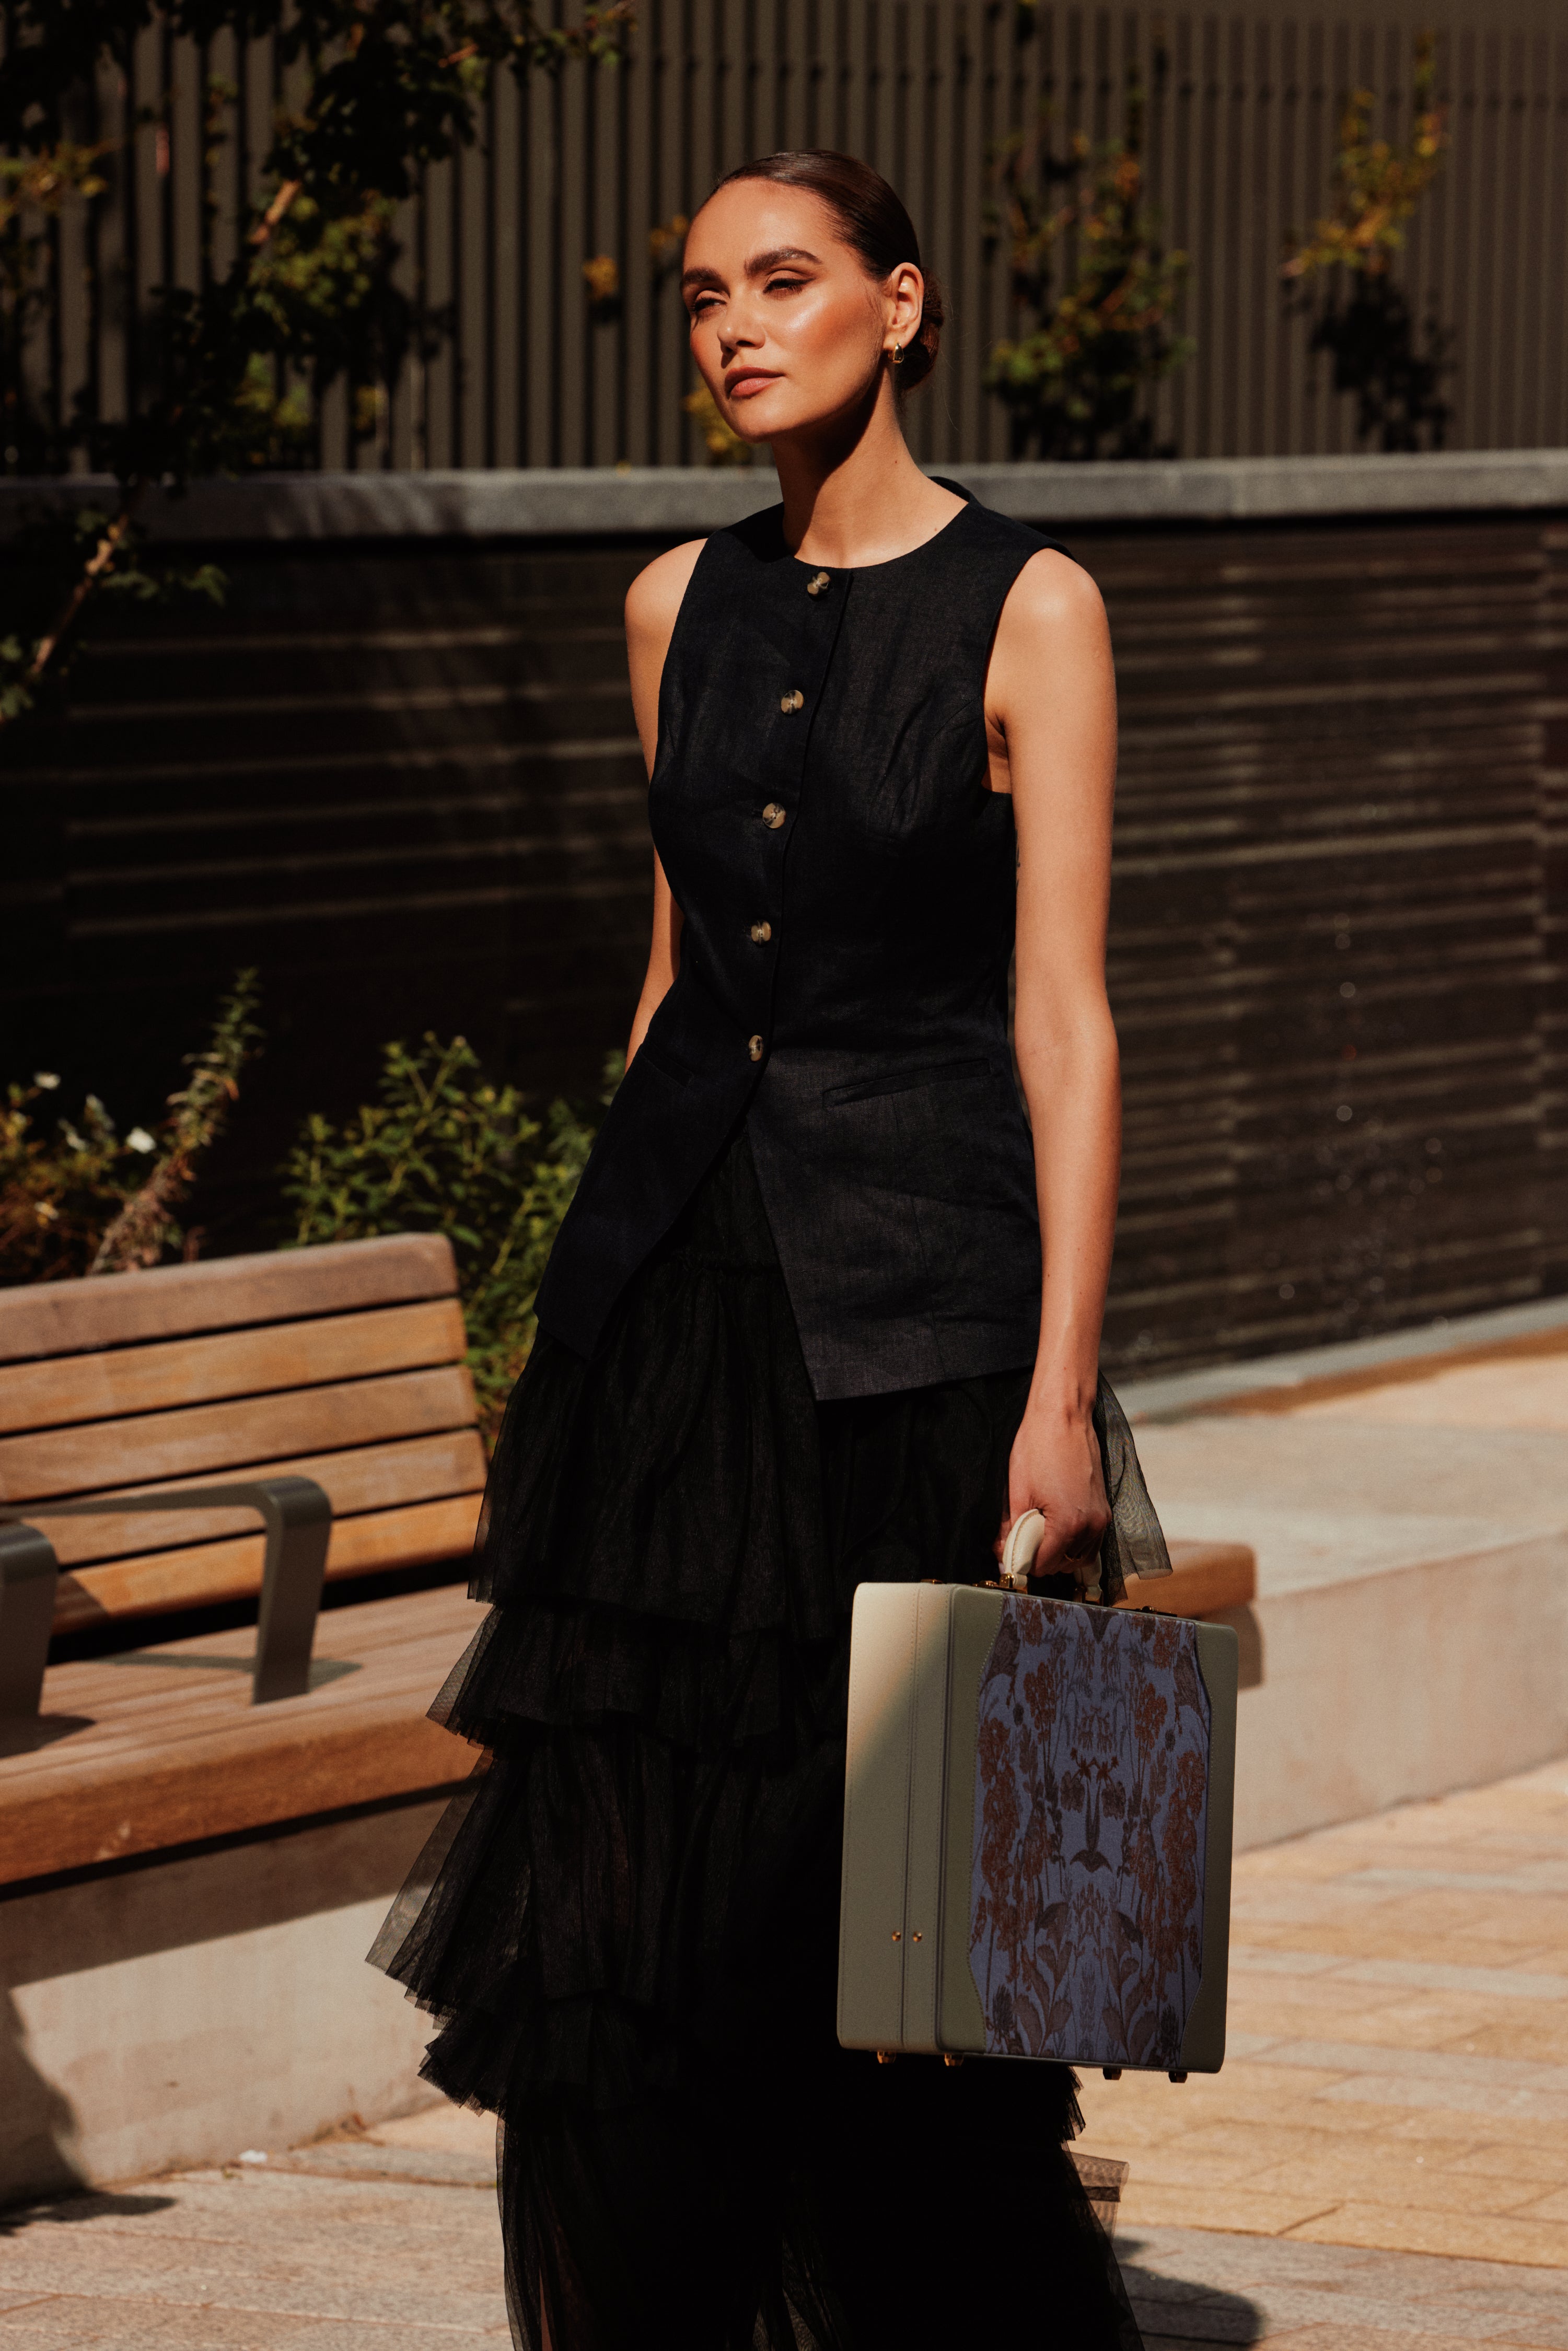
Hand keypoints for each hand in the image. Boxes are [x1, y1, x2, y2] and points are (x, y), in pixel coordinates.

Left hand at [996, 1401, 1108, 1580]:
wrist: (1064, 1416)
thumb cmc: (1039, 1446)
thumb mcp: (1018, 1490)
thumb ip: (1012, 1528)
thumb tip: (1004, 1550)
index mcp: (1068, 1524)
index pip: (1044, 1564)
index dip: (1022, 1562)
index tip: (1009, 1553)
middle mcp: (1091, 1525)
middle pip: (1063, 1564)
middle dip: (1040, 1558)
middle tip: (1020, 1541)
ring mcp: (1101, 1516)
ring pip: (1080, 1556)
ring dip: (1059, 1553)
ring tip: (1038, 1534)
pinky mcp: (1104, 1507)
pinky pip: (1091, 1540)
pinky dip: (1074, 1543)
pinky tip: (1056, 1527)